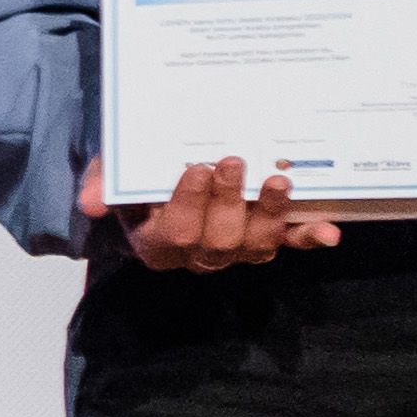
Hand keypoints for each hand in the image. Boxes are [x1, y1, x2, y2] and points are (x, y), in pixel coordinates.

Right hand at [92, 153, 337, 272]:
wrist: (162, 178)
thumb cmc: (138, 175)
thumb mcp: (112, 172)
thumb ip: (102, 184)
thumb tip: (88, 203)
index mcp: (157, 244)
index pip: (174, 234)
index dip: (189, 204)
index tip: (196, 166)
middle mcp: (197, 255)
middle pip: (218, 242)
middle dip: (228, 201)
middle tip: (233, 160)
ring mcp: (235, 250)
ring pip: (254, 246)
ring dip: (269, 214)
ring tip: (277, 178)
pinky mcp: (264, 238)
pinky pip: (287, 243)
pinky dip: (308, 237)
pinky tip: (329, 232)